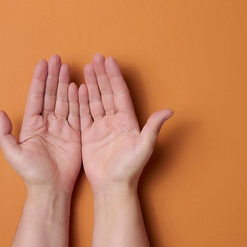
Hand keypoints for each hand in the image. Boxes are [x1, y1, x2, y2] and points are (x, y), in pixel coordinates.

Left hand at [0, 55, 80, 194]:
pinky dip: (78, 100)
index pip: (36, 96)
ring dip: (65, 83)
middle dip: (53, 76)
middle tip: (57, 59)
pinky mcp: (75, 133)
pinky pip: (77, 113)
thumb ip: (4, 133)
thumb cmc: (31, 173)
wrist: (51, 188)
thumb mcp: (13, 153)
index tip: (43, 63)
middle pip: (51, 94)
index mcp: (32, 124)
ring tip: (67, 67)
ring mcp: (62, 127)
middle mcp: (47, 122)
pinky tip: (78, 86)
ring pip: (64, 100)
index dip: (39, 79)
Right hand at [79, 53, 172, 193]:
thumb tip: (169, 111)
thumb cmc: (129, 170)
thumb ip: (153, 128)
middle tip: (96, 58)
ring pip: (95, 101)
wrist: (112, 187)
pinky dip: (81, 101)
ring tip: (87, 68)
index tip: (110, 61)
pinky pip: (84, 114)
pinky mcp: (89, 135)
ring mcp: (101, 127)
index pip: (120, 93)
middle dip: (102, 75)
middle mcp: (114, 121)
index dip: (114, 77)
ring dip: (91, 84)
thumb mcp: (143, 148)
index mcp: (127, 121)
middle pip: (107, 93)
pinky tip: (78, 89)